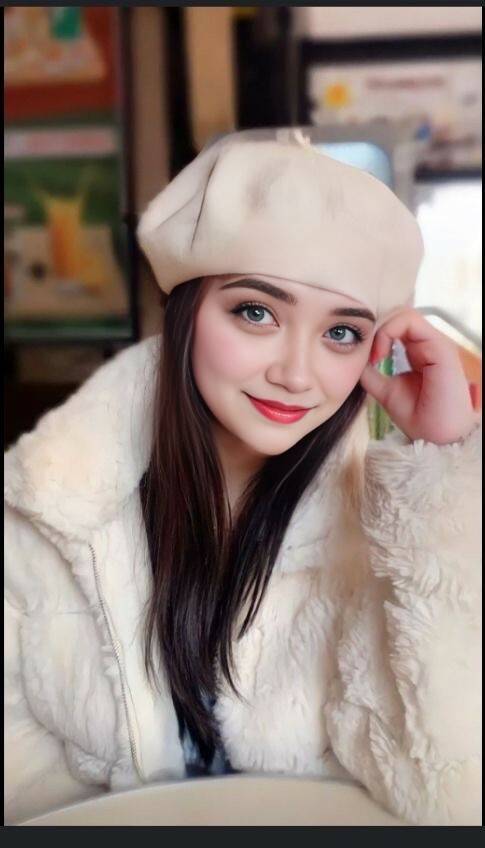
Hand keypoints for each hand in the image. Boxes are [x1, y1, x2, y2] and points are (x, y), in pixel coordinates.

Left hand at [360, 308, 477, 444]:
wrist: (434, 439)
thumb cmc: (418, 418)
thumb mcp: (387, 391)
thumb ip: (373, 374)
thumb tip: (356, 359)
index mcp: (419, 352)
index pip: (395, 324)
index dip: (375, 333)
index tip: (364, 357)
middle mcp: (429, 344)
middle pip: (397, 314)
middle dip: (376, 326)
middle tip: (364, 351)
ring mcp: (436, 343)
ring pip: (403, 313)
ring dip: (381, 329)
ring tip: (374, 355)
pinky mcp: (440, 346)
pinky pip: (410, 320)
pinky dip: (388, 331)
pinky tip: (380, 355)